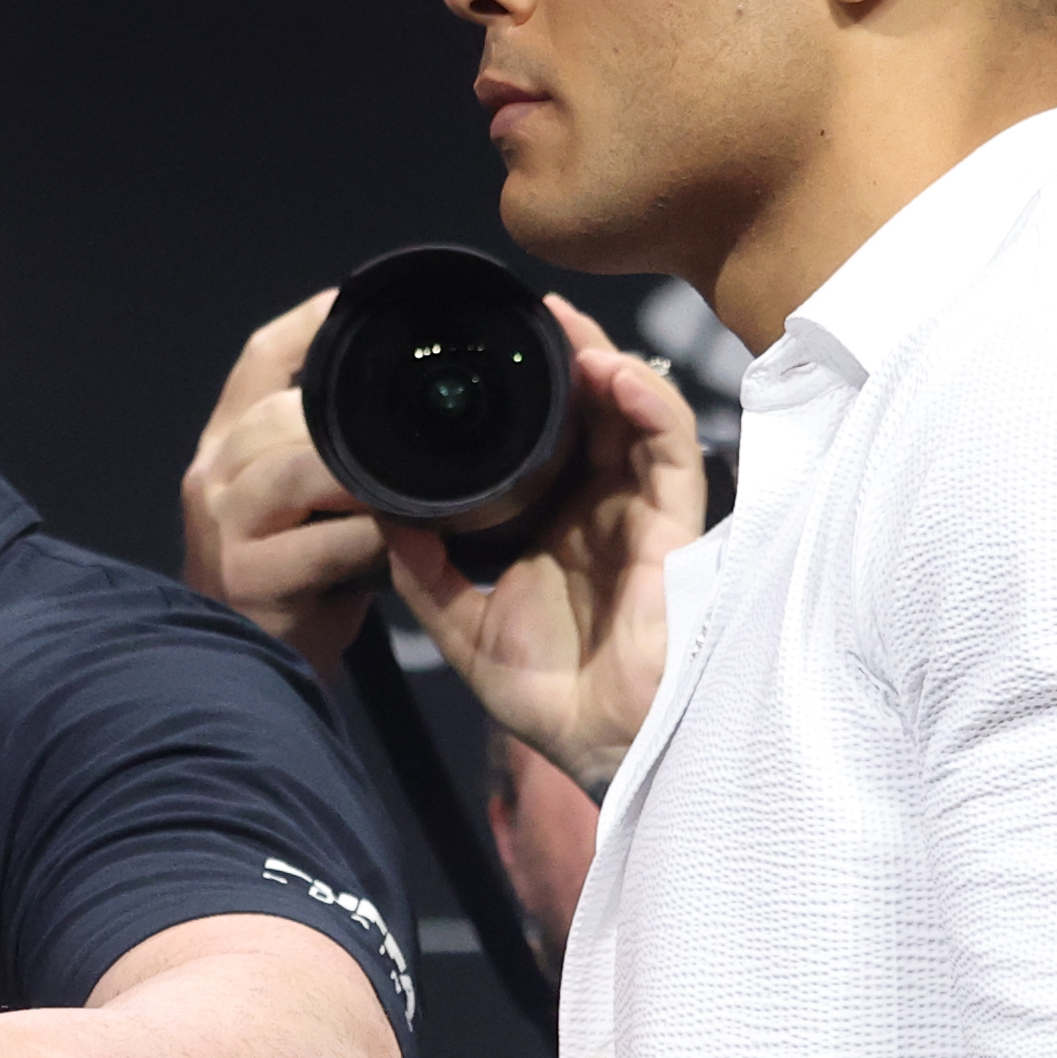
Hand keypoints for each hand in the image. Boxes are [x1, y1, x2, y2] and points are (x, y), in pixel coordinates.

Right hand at [179, 288, 385, 668]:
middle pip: (283, 411)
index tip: (362, 300)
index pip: (262, 357)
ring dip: (362, 473)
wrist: (245, 669)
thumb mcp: (304, 503)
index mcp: (229, 442)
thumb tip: (418, 406)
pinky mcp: (246, 574)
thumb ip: (335, 451)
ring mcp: (224, 523)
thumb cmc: (293, 581)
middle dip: (354, 414)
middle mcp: (214, 471)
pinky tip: (402, 537)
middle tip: (432, 415)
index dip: (313, 323)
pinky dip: (368, 536)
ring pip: (298, 468)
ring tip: (417, 479)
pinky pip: (320, 542)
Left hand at [383, 293, 705, 790]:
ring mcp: (640, 511)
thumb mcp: (461, 623)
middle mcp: (600, 508)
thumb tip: (381, 514)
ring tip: (567, 330)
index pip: (547, 437)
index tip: (487, 352)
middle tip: (532, 316)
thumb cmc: (547, 693)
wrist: (599, 741)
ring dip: (606, 364)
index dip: (528, 391)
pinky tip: (612, 374)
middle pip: (593, 411)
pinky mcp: (675, 524)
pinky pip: (671, 448)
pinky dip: (645, 403)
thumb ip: (422, 569)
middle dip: (569, 356)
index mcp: (554, 523)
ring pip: (634, 414)